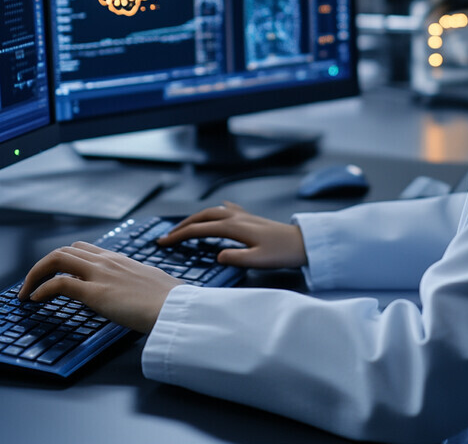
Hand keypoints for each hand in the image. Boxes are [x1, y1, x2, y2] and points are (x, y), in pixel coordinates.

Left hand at [17, 241, 182, 333]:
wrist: (177, 307)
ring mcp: (100, 275)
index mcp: (119, 259)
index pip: (83, 248)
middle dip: (42, 265)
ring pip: (58, 259)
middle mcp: (107, 261)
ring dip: (35, 274)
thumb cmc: (169, 300)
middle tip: (31, 283)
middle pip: (65, 250)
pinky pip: (59, 284)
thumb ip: (134, 282)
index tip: (53, 274)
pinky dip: (41, 289)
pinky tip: (35, 300)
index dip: (63, 259)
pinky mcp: (96, 293)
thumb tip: (131, 293)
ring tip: (26, 291)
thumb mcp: (149, 283)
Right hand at [157, 202, 307, 269]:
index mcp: (234, 227)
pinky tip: (220, 207)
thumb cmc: (283, 253)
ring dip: (196, 217)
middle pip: (202, 216)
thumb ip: (236, 258)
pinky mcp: (251, 218)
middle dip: (182, 225)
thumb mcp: (258, 261)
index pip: (200, 229)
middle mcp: (236, 217)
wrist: (303, 243)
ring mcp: (244, 215)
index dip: (179, 235)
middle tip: (167, 236)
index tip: (163, 242)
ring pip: (213, 211)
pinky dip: (219, 209)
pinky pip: (229, 209)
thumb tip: (217, 256)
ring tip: (185, 226)